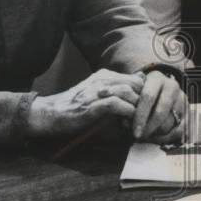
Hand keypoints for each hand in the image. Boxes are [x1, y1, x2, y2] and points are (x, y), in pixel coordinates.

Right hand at [28, 69, 144, 137]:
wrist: (51, 113)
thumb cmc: (76, 106)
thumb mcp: (98, 93)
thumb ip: (117, 89)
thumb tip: (140, 86)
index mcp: (105, 75)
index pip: (136, 79)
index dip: (145, 94)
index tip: (148, 109)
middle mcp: (102, 80)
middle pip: (135, 84)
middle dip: (145, 101)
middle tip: (149, 117)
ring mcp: (96, 91)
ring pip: (127, 92)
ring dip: (137, 108)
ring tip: (141, 122)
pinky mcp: (91, 105)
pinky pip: (115, 105)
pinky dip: (126, 113)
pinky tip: (129, 124)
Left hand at [131, 70, 188, 143]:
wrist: (157, 88)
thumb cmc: (140, 92)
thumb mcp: (132, 92)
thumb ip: (129, 105)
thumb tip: (126, 122)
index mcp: (156, 78)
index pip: (148, 97)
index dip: (140, 116)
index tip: (134, 131)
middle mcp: (171, 86)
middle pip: (161, 112)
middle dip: (149, 128)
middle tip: (139, 137)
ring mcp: (181, 98)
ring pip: (170, 122)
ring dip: (156, 134)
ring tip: (145, 137)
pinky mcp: (188, 110)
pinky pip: (179, 130)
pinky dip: (166, 138)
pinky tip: (155, 139)